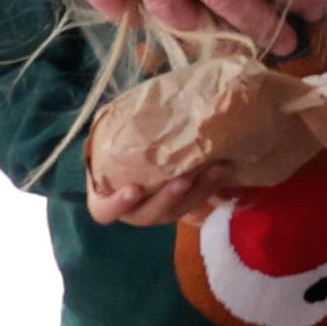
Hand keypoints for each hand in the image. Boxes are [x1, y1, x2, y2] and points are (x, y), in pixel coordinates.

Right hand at [80, 146, 230, 228]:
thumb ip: (116, 136)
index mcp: (105, 200)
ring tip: (214, 169)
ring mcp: (157, 211)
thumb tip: (131, 110)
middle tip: (183, 180)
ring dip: (197, 191)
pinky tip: (222, 167)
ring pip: (177, 210)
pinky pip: (195, 202)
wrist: (137, 155)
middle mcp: (132, 211)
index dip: (117, 204)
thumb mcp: (110, 143)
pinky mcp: (179, 205)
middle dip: (168, 198)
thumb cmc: (116, 150)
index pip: (104, 211)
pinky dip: (209, 186)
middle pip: (148, 215)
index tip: (133, 189)